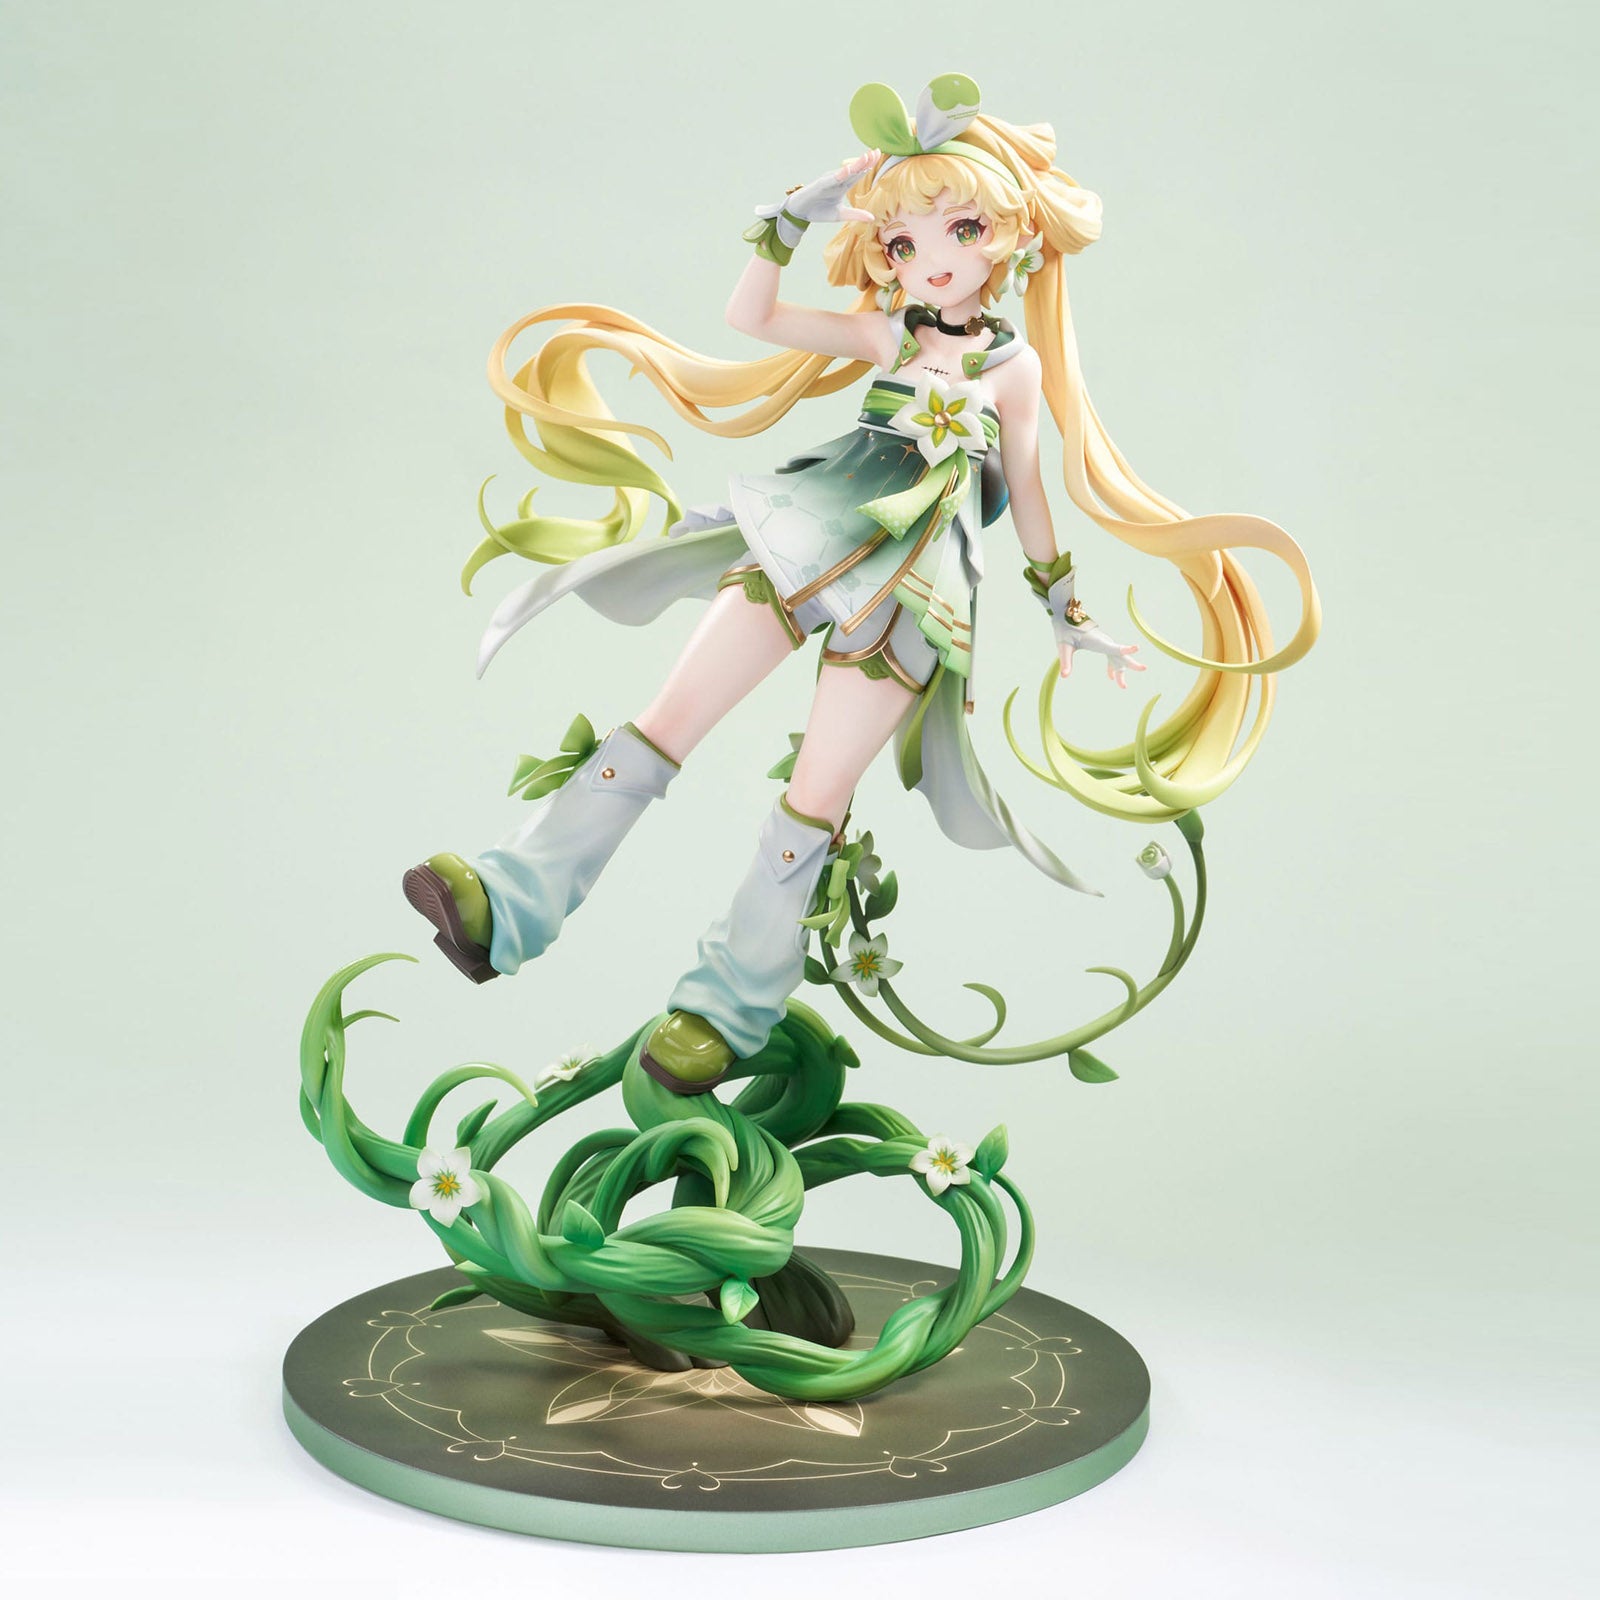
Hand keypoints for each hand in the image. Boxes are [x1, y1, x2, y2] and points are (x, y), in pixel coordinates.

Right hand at [756, 149, 879, 226]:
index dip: (868, 164)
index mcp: (843, 185)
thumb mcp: (840, 215)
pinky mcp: (820, 185)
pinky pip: (831, 179)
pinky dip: (840, 174)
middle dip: (865, 161)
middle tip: (877, 151)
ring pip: (845, 172)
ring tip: (867, 156)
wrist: (800, 213)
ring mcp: (829, 181)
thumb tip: (872, 218)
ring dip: (856, 164)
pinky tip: (848, 170)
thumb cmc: (819, 210)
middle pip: (854, 169)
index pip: (858, 173)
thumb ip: (856, 215)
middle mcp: (837, 180)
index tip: (878, 154)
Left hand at [1058, 628, 1145, 688]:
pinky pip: (1111, 655)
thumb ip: (1065, 661)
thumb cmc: (1065, 628)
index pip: (1114, 647)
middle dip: (1129, 667)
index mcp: (1098, 641)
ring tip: (1122, 686)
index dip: (1126, 649)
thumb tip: (1064, 676)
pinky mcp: (1101, 643)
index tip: (1137, 648)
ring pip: (1117, 657)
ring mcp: (1105, 642)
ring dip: (1120, 671)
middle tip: (1129, 683)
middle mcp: (1104, 641)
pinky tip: (1110, 677)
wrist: (1066, 614)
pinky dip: (1112, 666)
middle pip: (1121, 656)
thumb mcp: (1064, 646)